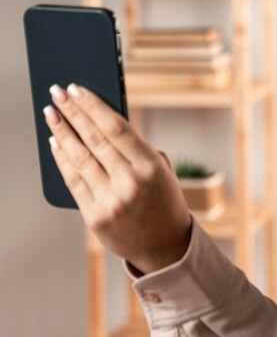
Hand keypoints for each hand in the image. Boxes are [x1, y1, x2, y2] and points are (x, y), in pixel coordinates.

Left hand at [43, 83, 192, 274]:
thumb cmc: (164, 201)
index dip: (93, 107)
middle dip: (72, 113)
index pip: (116, 128)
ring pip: (79, 159)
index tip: (78, 90)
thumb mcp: (161, 171)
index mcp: (151, 166)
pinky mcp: (95, 216)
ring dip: (61, 133)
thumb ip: (135, 150)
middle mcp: (130, 182)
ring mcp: (111, 201)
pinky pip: (73, 182)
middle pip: (93, 139)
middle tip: (57, 93)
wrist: (166, 247)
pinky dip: (62, 160)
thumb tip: (100, 124)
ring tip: (50, 114)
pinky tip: (55, 144)